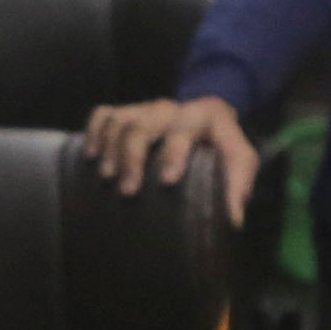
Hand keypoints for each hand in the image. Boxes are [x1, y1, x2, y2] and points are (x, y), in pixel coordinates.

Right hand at [81, 95, 257, 223]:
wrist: (207, 120)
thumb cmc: (221, 148)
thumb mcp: (240, 160)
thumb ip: (238, 184)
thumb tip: (233, 220)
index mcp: (202, 117)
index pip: (183, 129)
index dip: (174, 152)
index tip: (167, 180)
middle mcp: (170, 109)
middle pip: (143, 126)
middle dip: (133, 157)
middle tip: (128, 191)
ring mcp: (145, 109)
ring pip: (120, 121)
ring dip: (110, 150)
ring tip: (107, 178)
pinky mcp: (127, 113)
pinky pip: (104, 114)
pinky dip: (94, 132)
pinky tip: (90, 155)